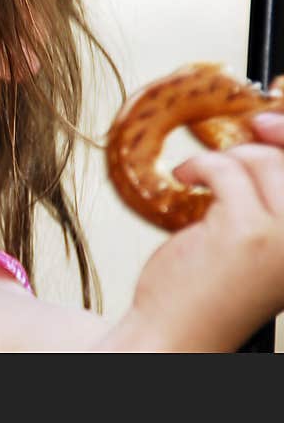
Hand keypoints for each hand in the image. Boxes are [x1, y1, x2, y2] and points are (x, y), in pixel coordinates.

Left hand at [127, 112, 283, 350]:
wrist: (179, 331)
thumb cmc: (216, 288)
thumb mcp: (261, 241)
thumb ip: (273, 198)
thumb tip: (269, 133)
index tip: (267, 122)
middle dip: (257, 144)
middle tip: (227, 143)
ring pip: (260, 162)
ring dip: (223, 160)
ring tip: (199, 176)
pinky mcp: (246, 232)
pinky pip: (225, 170)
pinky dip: (199, 166)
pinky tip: (185, 178)